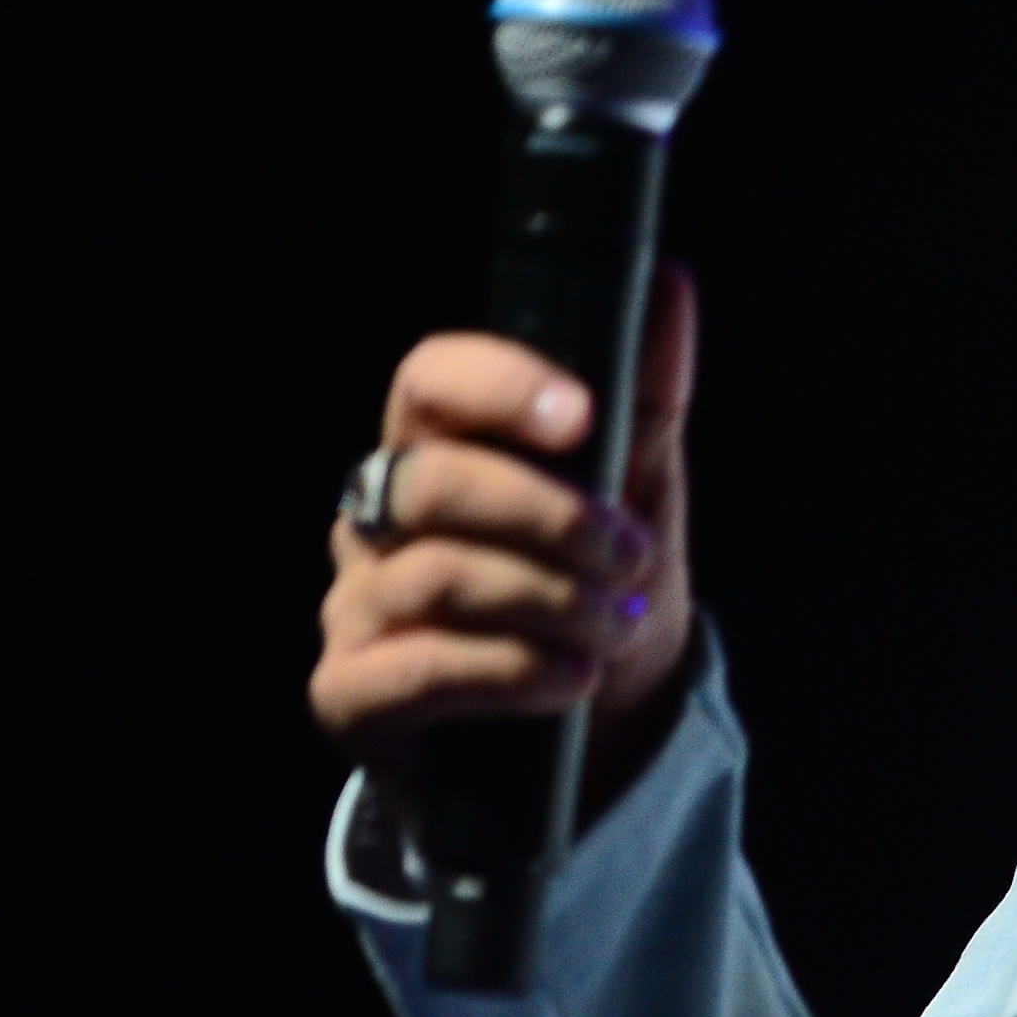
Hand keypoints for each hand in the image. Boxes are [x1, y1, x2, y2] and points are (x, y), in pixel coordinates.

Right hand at [311, 265, 698, 750]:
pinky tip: (569, 679)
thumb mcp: (640, 492)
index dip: (498, 386)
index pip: (429, 380)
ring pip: (439, 576)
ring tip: (615, 627)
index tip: (582, 416)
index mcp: (439, 449)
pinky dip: (509, 671)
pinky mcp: (349, 693)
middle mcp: (378, 518)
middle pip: (436, 481)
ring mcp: (355, 605)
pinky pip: (414, 670)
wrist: (597, 734)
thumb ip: (645, 397)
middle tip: (631, 554)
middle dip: (552, 517)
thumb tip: (667, 282)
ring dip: (551, 602)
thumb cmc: (602, 592)